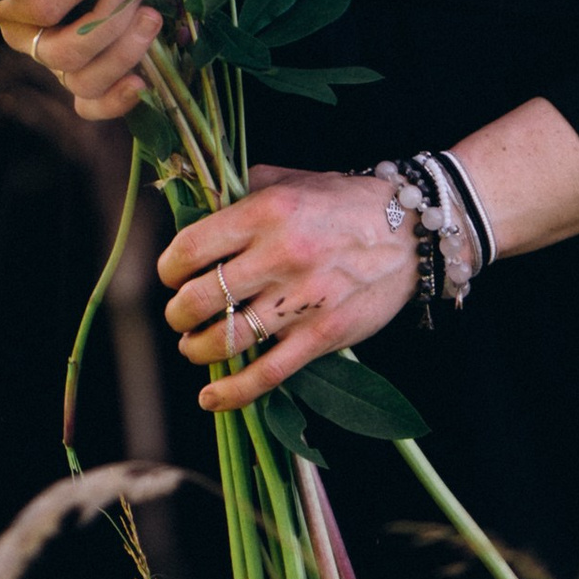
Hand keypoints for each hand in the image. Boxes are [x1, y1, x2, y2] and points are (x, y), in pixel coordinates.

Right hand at [0, 0, 162, 122]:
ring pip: (82, 82)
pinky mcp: (77, 74)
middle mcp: (24, 41)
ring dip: (123, 53)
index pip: (42, 8)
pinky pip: (90, 104)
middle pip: (65, 52)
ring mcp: (52, 62)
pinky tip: (142, 83)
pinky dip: (115, 100)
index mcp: (1, 6)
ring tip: (151, 17)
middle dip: (108, 19)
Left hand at [158, 164, 416, 413]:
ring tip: (195, 346)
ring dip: (198, 350)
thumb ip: (241, 191)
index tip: (170, 276)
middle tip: (180, 315)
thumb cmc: (344, 203)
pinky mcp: (323, 336)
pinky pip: (268, 373)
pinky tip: (211, 398)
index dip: (168, 269)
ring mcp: (301, 300)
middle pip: (200, 298)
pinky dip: (233, 392)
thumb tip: (195, 208)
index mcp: (265, 212)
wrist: (410, 232)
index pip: (191, 248)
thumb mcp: (290, 180)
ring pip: (226, 339)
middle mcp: (279, 255)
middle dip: (178, 314)